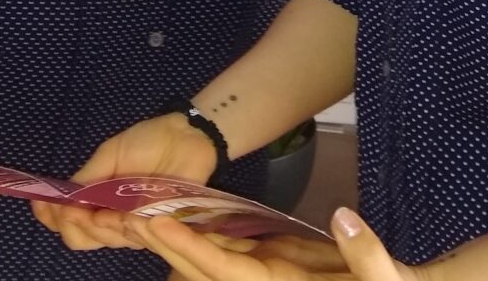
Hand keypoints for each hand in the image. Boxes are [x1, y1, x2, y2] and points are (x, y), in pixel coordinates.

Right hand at [31, 113, 218, 251]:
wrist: (187, 135)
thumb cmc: (149, 141)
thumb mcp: (110, 154)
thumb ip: (87, 178)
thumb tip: (59, 198)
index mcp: (98, 199)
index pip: (68, 221)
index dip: (50, 218)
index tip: (39, 206)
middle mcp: (112, 216)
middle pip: (81, 238)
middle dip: (70, 225)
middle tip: (69, 210)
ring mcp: (135, 223)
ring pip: (104, 239)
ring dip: (94, 227)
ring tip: (94, 213)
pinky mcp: (157, 225)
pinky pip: (133, 236)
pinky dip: (119, 228)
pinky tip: (115, 218)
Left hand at [128, 207, 426, 280]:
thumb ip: (366, 254)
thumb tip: (343, 215)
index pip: (225, 272)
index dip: (189, 249)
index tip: (155, 226)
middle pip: (202, 272)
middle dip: (164, 245)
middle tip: (122, 213)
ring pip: (210, 265)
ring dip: (174, 243)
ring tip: (135, 213)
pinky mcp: (270, 273)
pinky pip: (229, 259)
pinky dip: (202, 241)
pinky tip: (180, 220)